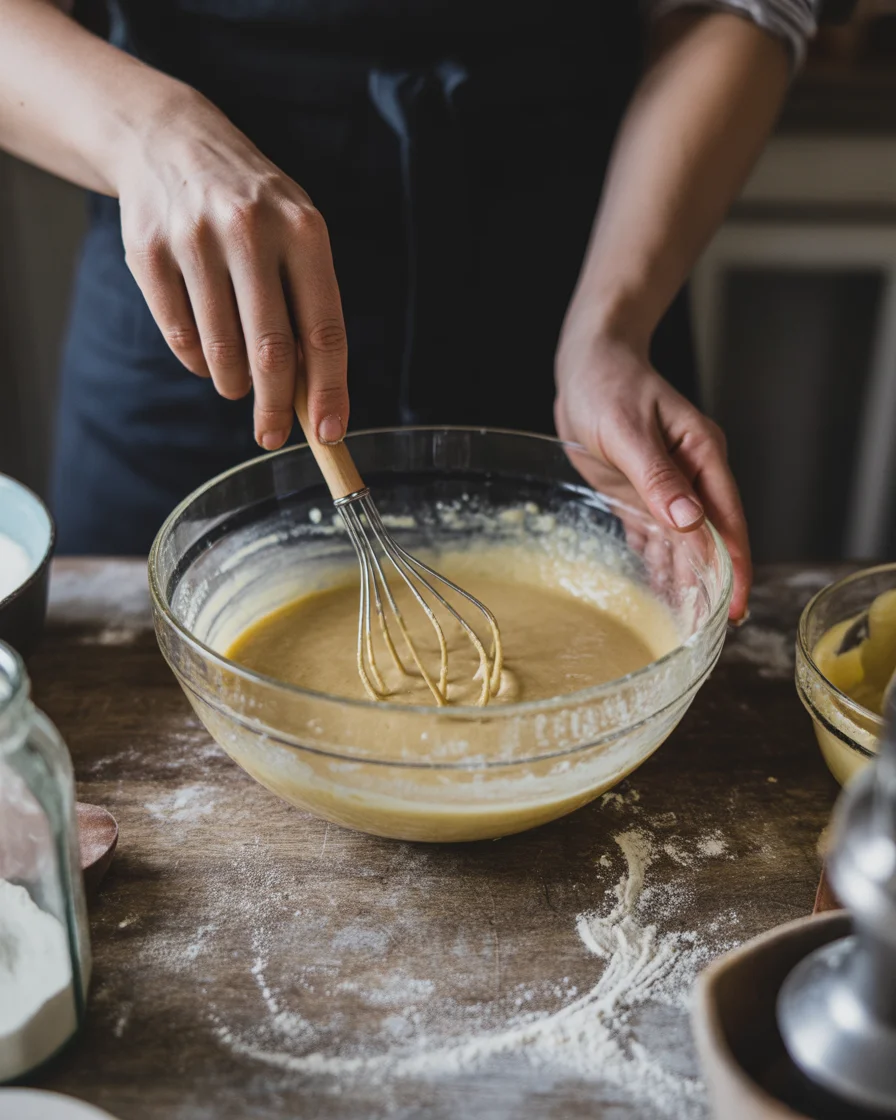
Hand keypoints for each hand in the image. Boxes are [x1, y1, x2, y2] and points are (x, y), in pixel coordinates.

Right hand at [115, 90, 347, 449]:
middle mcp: (249, 230)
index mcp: (303, 229)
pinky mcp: (148, 253)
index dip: (330, 391)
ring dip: (233, 384)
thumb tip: (315, 395)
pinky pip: (179, 337)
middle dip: (275, 408)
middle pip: (272, 352)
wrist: (169, 140)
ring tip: (238, 384)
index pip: (324, 330)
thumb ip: (309, 304)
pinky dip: (197, 362)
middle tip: (272, 435)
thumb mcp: (295, 233)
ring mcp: (194, 240)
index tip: (330, 433)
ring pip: (221, 352)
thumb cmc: (252, 206)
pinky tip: (206, 353)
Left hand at [555, 331, 750, 621]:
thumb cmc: (609, 386)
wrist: (586, 366)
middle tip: (706, 630)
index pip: (727, 519)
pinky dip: (655, 565)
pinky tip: (658, 595)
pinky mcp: (640, 496)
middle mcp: (692, 476)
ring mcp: (667, 488)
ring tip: (684, 624)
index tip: (735, 604)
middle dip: (710, 583)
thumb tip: (689, 521)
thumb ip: (657, 477)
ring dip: (683, 580)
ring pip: (681, 544)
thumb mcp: (629, 431)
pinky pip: (652, 538)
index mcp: (702, 455)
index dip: (734, 564)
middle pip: (709, 539)